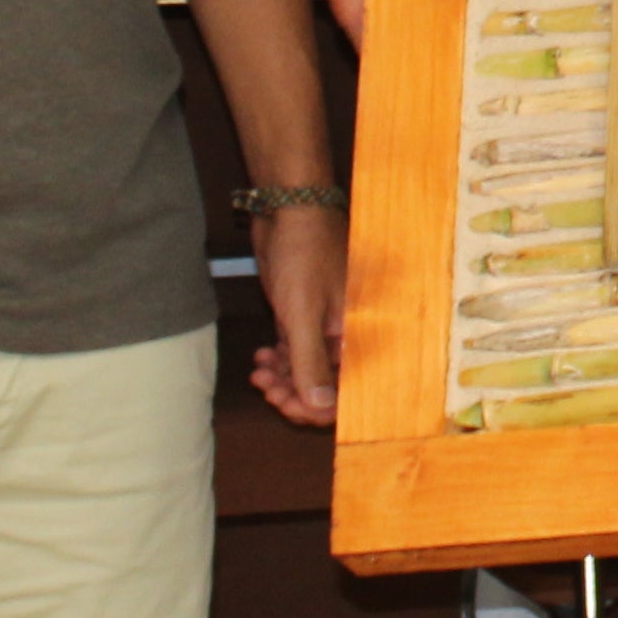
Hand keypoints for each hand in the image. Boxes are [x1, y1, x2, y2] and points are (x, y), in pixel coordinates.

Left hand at [248, 203, 347, 427]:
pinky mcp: (303, 317)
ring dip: (282, 379)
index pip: (347, 390)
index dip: (318, 406)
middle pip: (325, 385)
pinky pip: (295, 352)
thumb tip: (320, 407)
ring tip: (259, 374)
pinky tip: (261, 359)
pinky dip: (278, 361)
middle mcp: (345, 335)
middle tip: (267, 390)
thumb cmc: (304, 255)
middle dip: (295, 394)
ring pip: (306, 370)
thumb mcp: (303, 315)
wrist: (289, 211)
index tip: (287, 406)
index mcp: (358, 335)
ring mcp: (323, 326)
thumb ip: (310, 364)